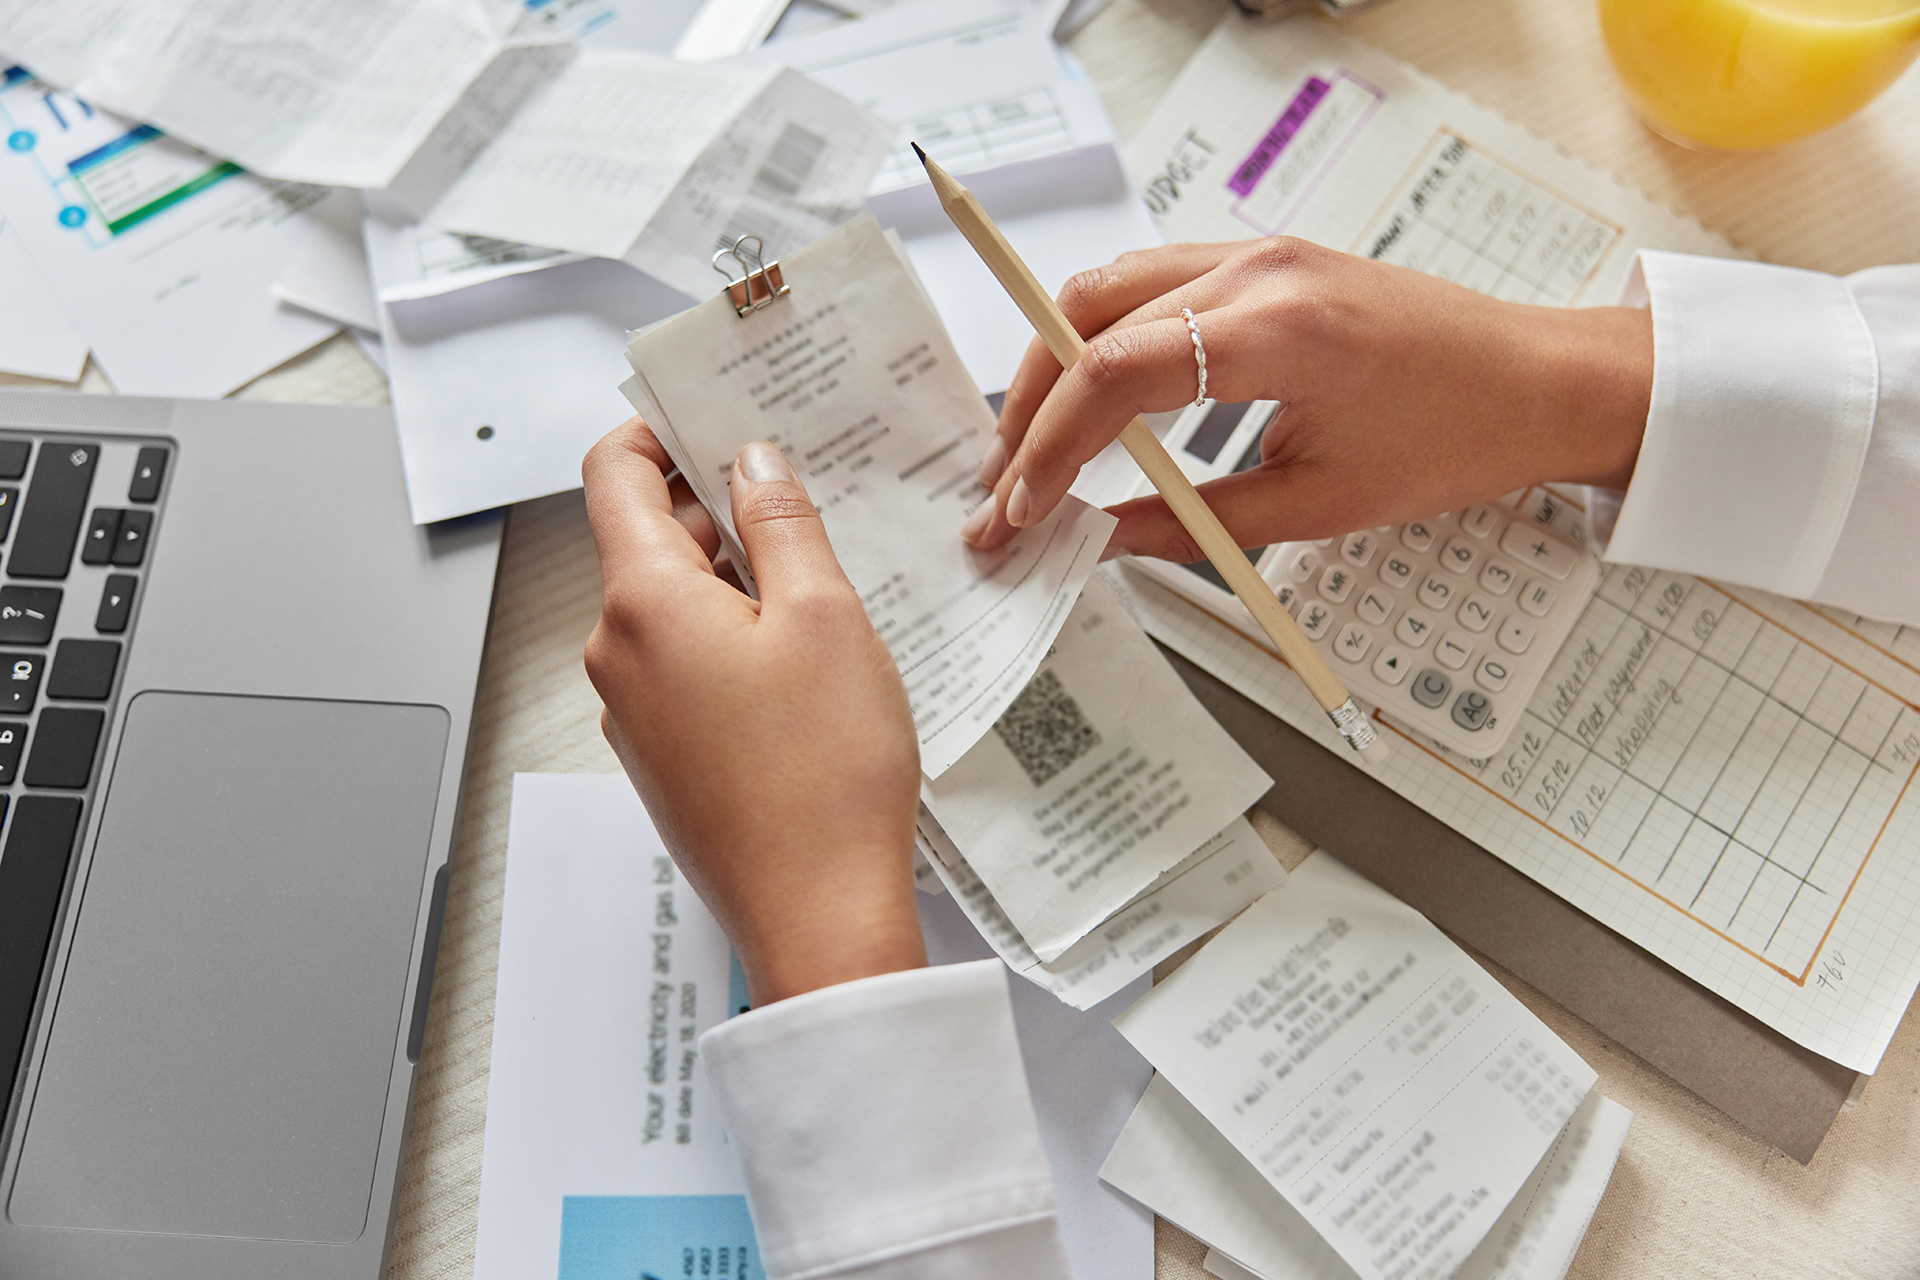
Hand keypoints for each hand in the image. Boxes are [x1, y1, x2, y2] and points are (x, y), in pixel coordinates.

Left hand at [584, 417, 925, 1006]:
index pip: (611, 476)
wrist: (818, 913)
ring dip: (733, 577)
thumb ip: (782, 522)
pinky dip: (731, 638)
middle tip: (800, 489)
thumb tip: (752, 460)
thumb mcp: (824, 617)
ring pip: (670, 608)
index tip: (710, 413)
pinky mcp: (663, 757)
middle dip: (716, 506)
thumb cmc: (825, 772)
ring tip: (821, 578)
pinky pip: (684, 667)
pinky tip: (804, 657)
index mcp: (641, 603)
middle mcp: (616, 654)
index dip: (656, 430)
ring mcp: (633, 713)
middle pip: (646, 541)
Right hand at [961, 238, 1653, 559]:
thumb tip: (1102, 540)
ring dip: (1057, 364)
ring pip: (1109, 288)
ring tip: (1034, 445)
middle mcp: (1258, 272)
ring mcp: (1259, 255)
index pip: (1114, 372)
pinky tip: (1094, 398)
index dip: (1049, 445)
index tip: (1021, 507)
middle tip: (1006, 483)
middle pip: (1088, 315)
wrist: (1540, 381)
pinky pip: (1152, 285)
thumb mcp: (1320, 505)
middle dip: (1030, 404)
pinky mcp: (1265, 262)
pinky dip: (1103, 339)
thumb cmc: (1457, 437)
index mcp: (1279, 331)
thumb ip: (1194, 523)